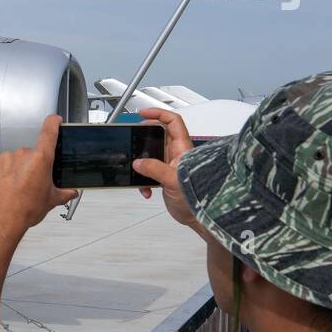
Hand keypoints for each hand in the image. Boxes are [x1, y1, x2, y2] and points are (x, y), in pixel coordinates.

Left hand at [0, 115, 78, 247]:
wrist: (3, 219)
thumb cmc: (26, 209)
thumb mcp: (51, 200)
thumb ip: (64, 193)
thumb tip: (72, 192)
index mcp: (41, 159)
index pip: (49, 132)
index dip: (53, 123)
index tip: (55, 120)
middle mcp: (23, 154)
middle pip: (31, 153)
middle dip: (32, 165)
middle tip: (31, 183)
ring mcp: (5, 158)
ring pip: (14, 159)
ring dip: (16, 169)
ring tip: (16, 187)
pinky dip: (2, 172)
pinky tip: (4, 185)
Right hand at [132, 108, 197, 226]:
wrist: (197, 217)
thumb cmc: (197, 199)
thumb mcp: (173, 181)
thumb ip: (154, 169)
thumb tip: (139, 162)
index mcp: (183, 149)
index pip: (172, 122)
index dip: (158, 114)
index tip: (142, 113)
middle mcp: (176, 154)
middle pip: (158, 135)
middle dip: (143, 139)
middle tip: (133, 140)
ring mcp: (170, 165)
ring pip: (151, 154)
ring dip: (142, 163)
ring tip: (138, 170)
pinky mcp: (163, 176)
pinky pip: (149, 171)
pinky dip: (143, 179)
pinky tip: (146, 188)